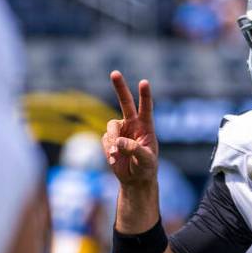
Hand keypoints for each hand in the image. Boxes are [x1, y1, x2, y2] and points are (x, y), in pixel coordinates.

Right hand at [103, 70, 158, 187]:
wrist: (135, 179)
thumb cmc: (146, 168)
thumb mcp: (146, 161)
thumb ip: (134, 150)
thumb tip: (118, 142)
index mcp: (146, 126)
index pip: (146, 107)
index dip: (145, 95)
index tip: (144, 82)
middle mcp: (132, 124)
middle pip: (125, 102)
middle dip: (119, 88)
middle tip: (114, 73)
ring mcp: (120, 131)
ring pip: (110, 126)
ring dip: (112, 140)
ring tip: (116, 154)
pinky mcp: (109, 140)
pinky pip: (105, 140)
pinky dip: (108, 150)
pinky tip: (115, 160)